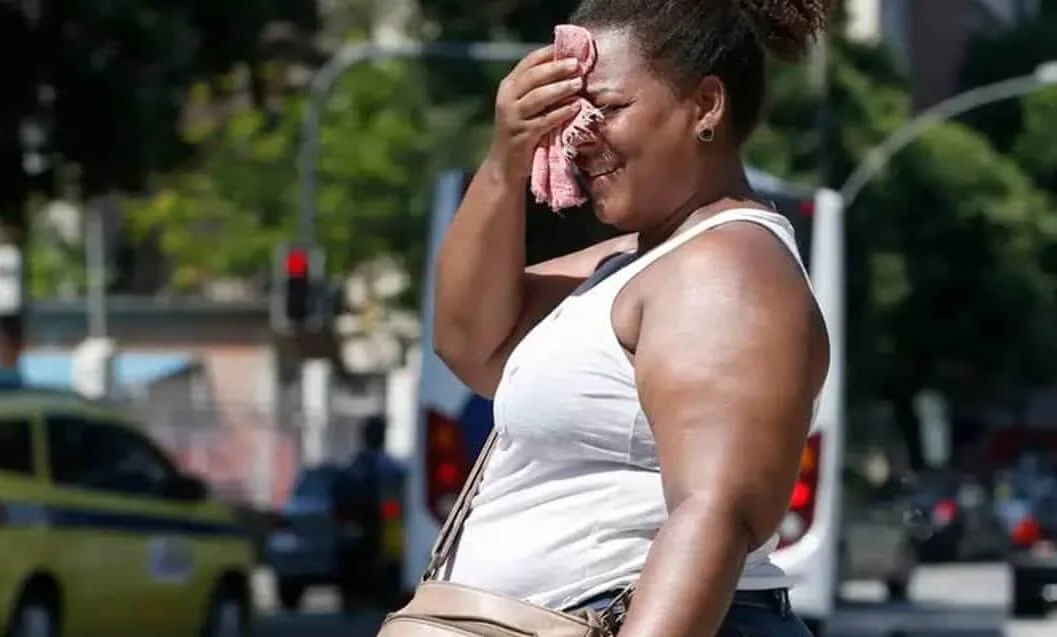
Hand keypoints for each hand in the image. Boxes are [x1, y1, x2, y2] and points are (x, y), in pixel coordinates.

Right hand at [486, 45, 584, 181]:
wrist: (504, 165)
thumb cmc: (521, 131)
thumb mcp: (524, 106)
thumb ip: (539, 87)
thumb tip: (569, 67)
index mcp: (508, 86)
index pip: (529, 62)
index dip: (549, 54)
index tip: (571, 49)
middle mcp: (507, 99)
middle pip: (533, 77)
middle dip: (556, 68)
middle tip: (577, 64)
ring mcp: (513, 118)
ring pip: (537, 97)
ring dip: (560, 89)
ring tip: (578, 83)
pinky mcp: (522, 136)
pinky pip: (544, 121)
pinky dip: (560, 113)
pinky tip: (575, 108)